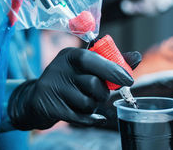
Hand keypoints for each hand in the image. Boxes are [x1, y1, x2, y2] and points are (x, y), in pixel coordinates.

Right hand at [8, 48, 140, 129]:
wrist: (36, 98)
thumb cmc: (68, 79)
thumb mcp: (84, 66)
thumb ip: (110, 62)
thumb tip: (136, 57)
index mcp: (70, 55)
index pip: (93, 59)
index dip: (113, 70)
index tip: (128, 80)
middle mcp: (60, 68)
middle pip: (94, 84)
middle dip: (103, 93)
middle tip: (100, 93)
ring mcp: (53, 88)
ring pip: (89, 103)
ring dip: (93, 106)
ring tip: (83, 100)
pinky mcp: (50, 106)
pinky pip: (80, 117)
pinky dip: (89, 118)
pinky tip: (85, 114)